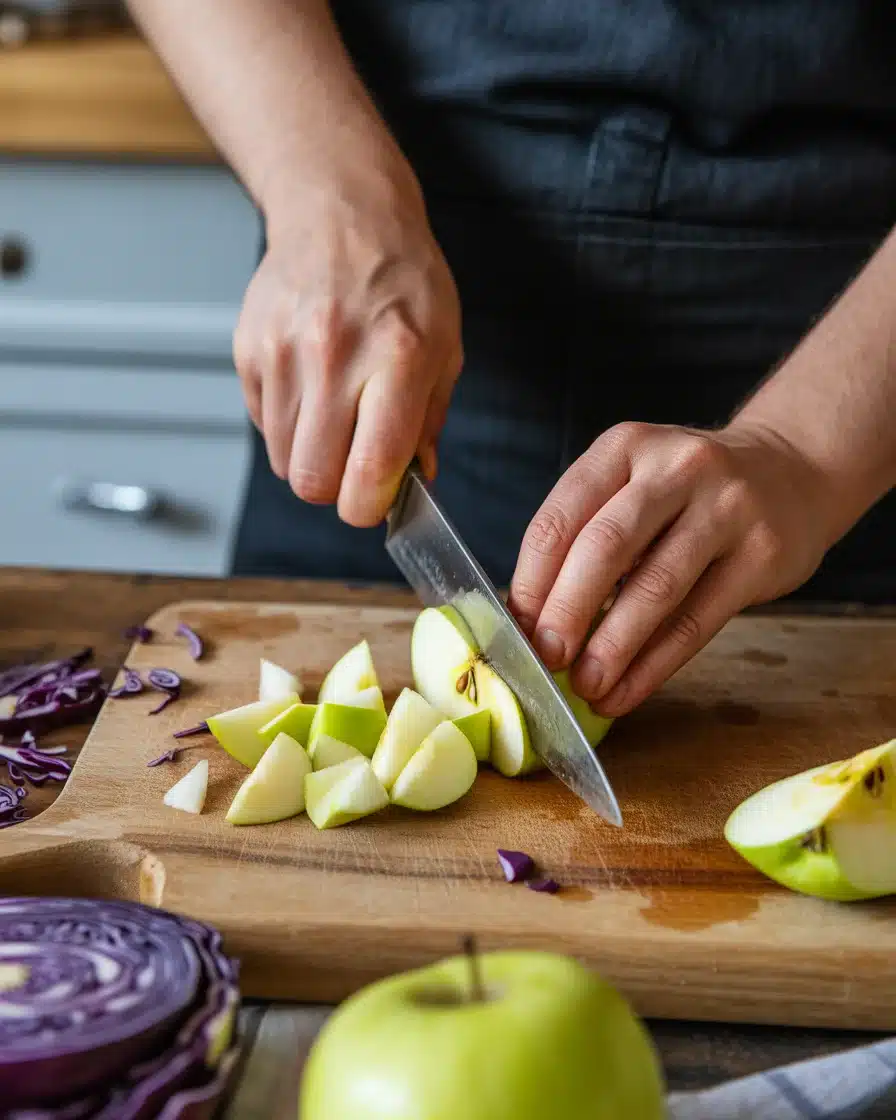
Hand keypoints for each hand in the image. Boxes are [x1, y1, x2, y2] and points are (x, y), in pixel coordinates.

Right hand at [234, 173, 462, 525]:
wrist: (341, 212)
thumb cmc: (403, 278)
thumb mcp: (445, 345)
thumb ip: (429, 420)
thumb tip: (416, 479)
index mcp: (398, 359)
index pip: (370, 468)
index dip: (369, 505)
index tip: (375, 501)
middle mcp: (334, 357)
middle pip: (313, 479)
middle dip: (335, 489)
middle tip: (353, 468)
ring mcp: (284, 352)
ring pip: (283, 459)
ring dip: (310, 457)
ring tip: (335, 418)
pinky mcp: (250, 349)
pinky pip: (262, 424)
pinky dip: (286, 426)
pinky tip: (310, 389)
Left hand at [509, 421, 834, 716]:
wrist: (793, 470)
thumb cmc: (689, 492)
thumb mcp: (634, 483)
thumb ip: (587, 535)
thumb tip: (532, 622)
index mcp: (625, 447)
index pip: (561, 517)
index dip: (532, 581)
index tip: (517, 630)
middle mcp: (676, 469)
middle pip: (606, 547)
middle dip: (567, 611)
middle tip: (546, 660)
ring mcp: (726, 508)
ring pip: (656, 587)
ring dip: (613, 646)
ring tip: (586, 686)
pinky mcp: (763, 555)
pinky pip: (698, 621)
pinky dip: (655, 665)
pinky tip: (627, 691)